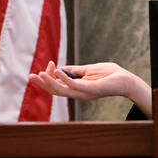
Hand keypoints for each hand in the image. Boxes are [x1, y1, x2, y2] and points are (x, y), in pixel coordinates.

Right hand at [28, 61, 152, 117]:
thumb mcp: (89, 70)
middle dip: (42, 84)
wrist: (126, 79)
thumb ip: (74, 70)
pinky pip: (74, 85)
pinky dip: (64, 78)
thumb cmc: (110, 74)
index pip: (58, 85)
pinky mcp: (90, 90)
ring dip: (49, 83)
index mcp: (77, 89)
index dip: (50, 76)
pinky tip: (57, 71)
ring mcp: (83, 93)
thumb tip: (60, 67)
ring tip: (39, 74)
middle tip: (30, 76)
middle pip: (55, 91)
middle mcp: (78, 93)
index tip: (49, 64)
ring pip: (61, 90)